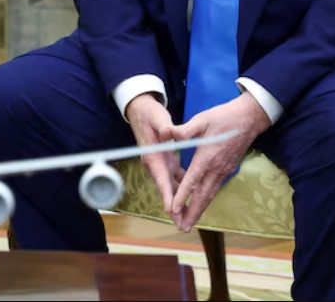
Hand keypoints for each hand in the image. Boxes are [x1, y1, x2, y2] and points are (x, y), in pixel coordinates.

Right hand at [125, 93, 182, 215]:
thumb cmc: (150, 114)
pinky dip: (183, 189)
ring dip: (179, 202)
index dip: (166, 194)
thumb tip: (168, 133)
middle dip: (174, 207)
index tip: (171, 210)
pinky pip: (176, 178)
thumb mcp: (157, 117)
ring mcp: (161, 163)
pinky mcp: (167, 160)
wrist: (141, 110)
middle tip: (183, 225)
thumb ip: (164, 126)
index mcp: (153, 156)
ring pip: (171, 187)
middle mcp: (155, 163)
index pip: (161, 178)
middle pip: (166, 189)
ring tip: (188, 219)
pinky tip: (193, 197)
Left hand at [167, 93, 271, 231]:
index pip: (192, 181)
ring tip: (189, 223)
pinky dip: (206, 200)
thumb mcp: (201, 119)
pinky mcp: (227, 170)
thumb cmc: (223, 118)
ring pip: (210, 195)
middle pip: (202, 196)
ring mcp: (223, 171)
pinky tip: (200, 205)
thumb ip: (184, 130)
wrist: (249, 119)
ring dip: (199, 210)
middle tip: (182, 228)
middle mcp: (215, 169)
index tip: (174, 210)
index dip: (182, 197)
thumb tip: (167, 134)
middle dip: (192, 213)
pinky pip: (214, 189)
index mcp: (206, 158)